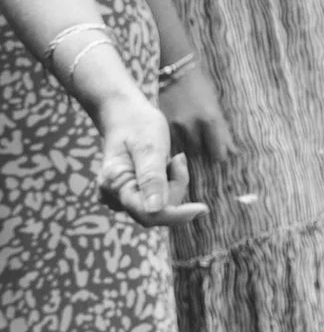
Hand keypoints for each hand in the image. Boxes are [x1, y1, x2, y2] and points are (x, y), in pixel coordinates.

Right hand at [92, 89, 204, 227]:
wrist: (127, 116)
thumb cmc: (138, 126)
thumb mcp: (149, 146)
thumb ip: (152, 178)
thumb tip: (154, 211)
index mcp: (114, 184)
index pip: (147, 214)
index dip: (176, 215)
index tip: (203, 209)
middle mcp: (112, 196)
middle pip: (157, 212)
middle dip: (175, 188)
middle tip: (177, 159)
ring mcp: (120, 198)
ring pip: (160, 208)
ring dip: (173, 185)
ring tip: (170, 159)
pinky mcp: (132, 197)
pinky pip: (159, 202)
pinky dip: (169, 186)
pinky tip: (165, 166)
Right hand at [159, 57, 230, 183]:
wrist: (175, 70)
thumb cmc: (201, 87)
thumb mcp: (216, 106)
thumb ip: (223, 131)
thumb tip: (233, 153)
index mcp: (211, 119)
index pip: (218, 151)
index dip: (219, 155)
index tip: (220, 155)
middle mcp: (192, 124)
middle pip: (200, 152)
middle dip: (203, 149)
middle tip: (203, 141)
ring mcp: (175, 125)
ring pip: (184, 148)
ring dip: (188, 144)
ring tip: (189, 133)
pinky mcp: (161, 124)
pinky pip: (170, 141)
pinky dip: (175, 140)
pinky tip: (177, 131)